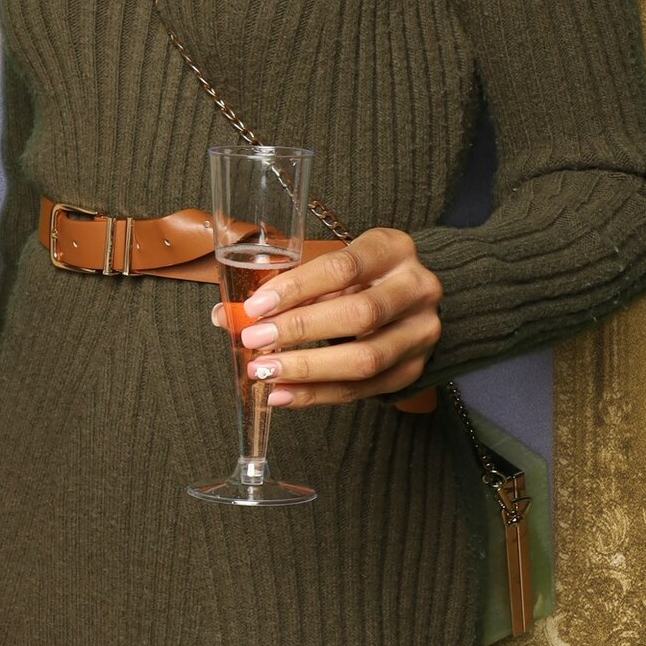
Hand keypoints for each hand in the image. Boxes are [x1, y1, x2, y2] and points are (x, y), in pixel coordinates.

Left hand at [214, 227, 440, 408]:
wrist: (411, 300)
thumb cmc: (362, 278)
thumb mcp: (332, 269)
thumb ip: (287, 287)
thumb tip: (225, 316)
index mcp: (393, 250)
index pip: (343, 267)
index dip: (296, 288)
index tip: (256, 306)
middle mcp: (416, 289)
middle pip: (358, 314)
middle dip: (300, 329)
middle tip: (256, 340)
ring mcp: (420, 332)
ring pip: (365, 359)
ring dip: (307, 369)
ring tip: (265, 373)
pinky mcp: (412, 369)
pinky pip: (362, 390)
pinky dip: (318, 394)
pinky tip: (283, 394)